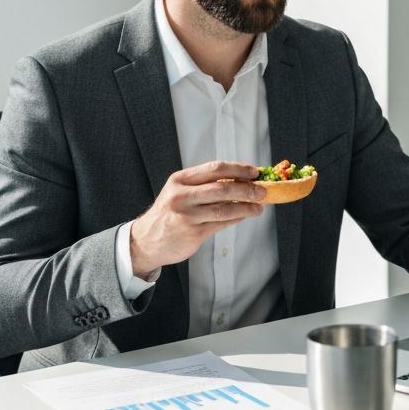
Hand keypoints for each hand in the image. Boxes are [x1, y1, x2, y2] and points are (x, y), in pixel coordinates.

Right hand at [129, 161, 265, 277]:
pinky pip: (221, 223)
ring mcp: (187, 215)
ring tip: (258, 207)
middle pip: (222, 188)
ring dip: (246, 207)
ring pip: (224, 208)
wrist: (146, 240)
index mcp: (180, 180)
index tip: (254, 172)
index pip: (215, 169)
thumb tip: (239, 181)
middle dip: (247, 189)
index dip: (238, 169)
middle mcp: (182, 196)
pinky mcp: (193, 233)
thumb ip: (204, 185)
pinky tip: (244, 215)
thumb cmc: (169, 213)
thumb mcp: (179, 192)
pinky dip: (236, 218)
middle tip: (262, 191)